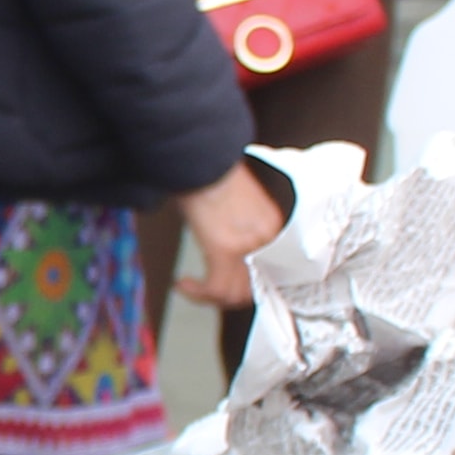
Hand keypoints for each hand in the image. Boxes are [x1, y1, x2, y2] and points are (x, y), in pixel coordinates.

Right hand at [169, 161, 287, 315]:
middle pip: (253, 289)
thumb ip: (240, 229)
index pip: (268, 272)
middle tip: (206, 292)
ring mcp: (246, 246)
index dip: (246, 287)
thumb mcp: (235, 204)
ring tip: (193, 289)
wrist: (200, 156)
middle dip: (227, 296)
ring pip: (234, 294)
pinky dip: (197, 293)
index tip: (228, 289)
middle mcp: (265, 239)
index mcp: (271, 227)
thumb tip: (226, 251)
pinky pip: (215, 288)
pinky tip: (184, 284)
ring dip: (209, 297)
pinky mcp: (224, 249)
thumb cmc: (210, 173)